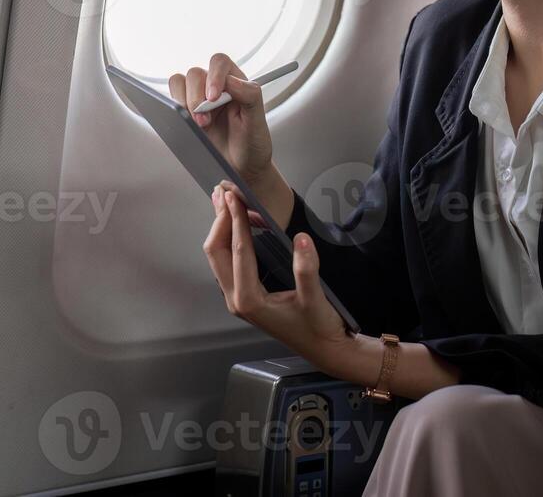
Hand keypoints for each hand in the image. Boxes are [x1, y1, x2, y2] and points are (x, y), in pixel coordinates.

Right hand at [168, 53, 274, 188]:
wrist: (243, 167)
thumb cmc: (253, 143)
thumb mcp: (258, 120)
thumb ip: (250, 95)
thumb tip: (230, 81)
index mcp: (236, 82)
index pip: (220, 63)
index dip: (214, 76)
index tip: (213, 97)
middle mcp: (216, 87)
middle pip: (195, 74)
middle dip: (196, 98)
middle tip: (205, 121)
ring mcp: (199, 99)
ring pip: (179, 82)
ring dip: (184, 103)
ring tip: (199, 125)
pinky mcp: (186, 112)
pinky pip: (170, 100)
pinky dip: (174, 109)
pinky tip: (187, 125)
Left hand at [203, 183, 349, 365]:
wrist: (324, 349)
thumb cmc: (319, 327)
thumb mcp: (316, 299)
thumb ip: (307, 270)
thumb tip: (301, 238)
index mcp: (249, 299)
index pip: (238, 251)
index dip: (235, 220)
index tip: (235, 196)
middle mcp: (237, 299)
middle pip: (217, 252)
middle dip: (220, 221)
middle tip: (224, 193)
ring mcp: (238, 298)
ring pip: (220, 257)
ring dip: (222, 228)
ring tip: (226, 202)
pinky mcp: (245, 296)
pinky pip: (229, 262)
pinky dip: (230, 239)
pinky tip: (237, 225)